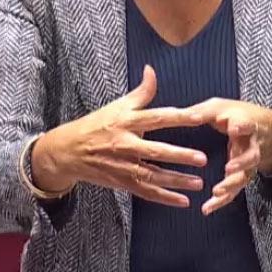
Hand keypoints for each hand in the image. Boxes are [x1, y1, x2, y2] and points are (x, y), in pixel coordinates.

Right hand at [32, 65, 209, 206]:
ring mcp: (124, 165)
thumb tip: (152, 69)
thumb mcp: (117, 106)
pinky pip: (146, 191)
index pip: (156, 118)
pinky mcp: (122, 182)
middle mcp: (126, 144)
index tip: (199, 117)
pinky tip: (183, 201)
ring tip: (199, 182)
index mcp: (126, 122)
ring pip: (154, 175)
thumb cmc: (96, 125)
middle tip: (202, 158)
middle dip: (179, 155)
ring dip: (177, 180)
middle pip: (156, 151)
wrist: (69, 151)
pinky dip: (165, 198)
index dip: (178, 117)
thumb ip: (140, 92)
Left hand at [188, 98, 271, 214]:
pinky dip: (222, 200)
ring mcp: (248, 163)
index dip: (242, 126)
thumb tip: (179, 115)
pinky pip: (234, 190)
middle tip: (229, 168)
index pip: (246, 124)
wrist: (264, 128)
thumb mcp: (219, 107)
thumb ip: (201, 112)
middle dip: (241, 163)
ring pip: (244, 176)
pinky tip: (207, 208)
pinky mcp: (242, 175)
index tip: (236, 128)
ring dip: (231, 185)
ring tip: (216, 192)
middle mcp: (251, 145)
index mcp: (245, 123)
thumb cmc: (235, 115)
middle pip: (251, 155)